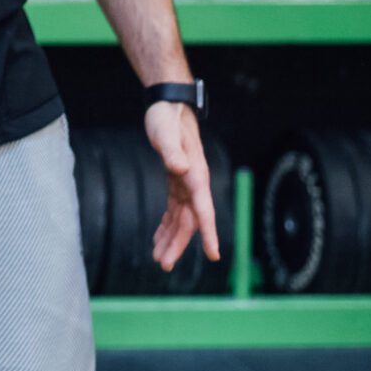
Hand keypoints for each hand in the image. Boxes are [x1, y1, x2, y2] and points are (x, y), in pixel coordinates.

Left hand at [145, 101, 221, 269]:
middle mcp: (195, 183)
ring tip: (158, 258)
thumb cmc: (167, 118)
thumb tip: (178, 167)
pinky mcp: (176, 181)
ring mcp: (186, 183)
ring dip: (171, 239)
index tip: (213, 255)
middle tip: (163, 264)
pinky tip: (157, 238)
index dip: (209, 233)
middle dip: (178, 244)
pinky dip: (166, 224)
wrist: (168, 106)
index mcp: (196, 176)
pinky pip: (174, 209)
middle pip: (190, 221)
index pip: (204, 210)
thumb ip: (171, 151)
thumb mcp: (165, 132)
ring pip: (181, 219)